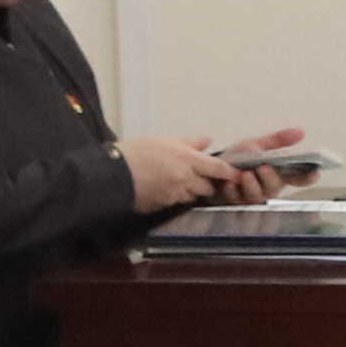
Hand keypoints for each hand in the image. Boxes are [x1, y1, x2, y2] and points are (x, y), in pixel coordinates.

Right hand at [118, 133, 268, 216]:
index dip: (229, 172)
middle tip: (199, 176)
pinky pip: (175, 203)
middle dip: (206, 183)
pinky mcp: (162, 206)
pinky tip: (162, 188)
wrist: (108, 174)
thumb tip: (207, 141)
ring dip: (190, 191)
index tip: (237, 173)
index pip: (218, 168)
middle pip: (207, 186)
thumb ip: (188, 142)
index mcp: (186, 160)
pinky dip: (173, 197)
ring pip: (191, 196)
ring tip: (176, 181)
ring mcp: (173, 195)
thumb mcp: (162, 140)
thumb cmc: (133, 153)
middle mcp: (184, 179)